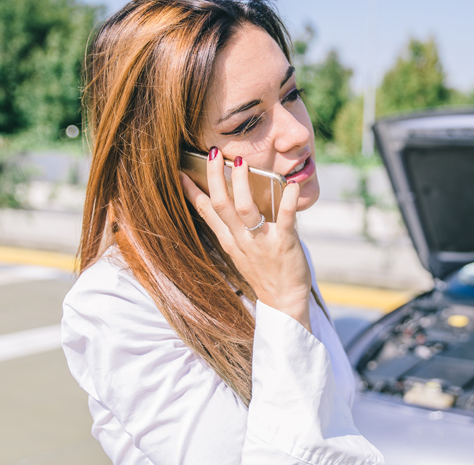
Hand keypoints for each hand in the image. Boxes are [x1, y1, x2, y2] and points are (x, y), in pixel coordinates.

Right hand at [180, 148, 311, 331]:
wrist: (284, 301)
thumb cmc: (265, 273)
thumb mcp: (241, 251)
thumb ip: (235, 229)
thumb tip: (232, 202)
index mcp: (229, 240)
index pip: (206, 212)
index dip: (193, 191)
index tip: (182, 171)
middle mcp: (241, 240)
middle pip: (221, 205)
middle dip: (215, 178)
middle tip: (214, 153)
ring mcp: (261, 242)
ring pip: (245, 210)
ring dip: (241, 185)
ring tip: (239, 163)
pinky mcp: (284, 244)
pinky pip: (285, 219)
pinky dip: (288, 201)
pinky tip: (291, 185)